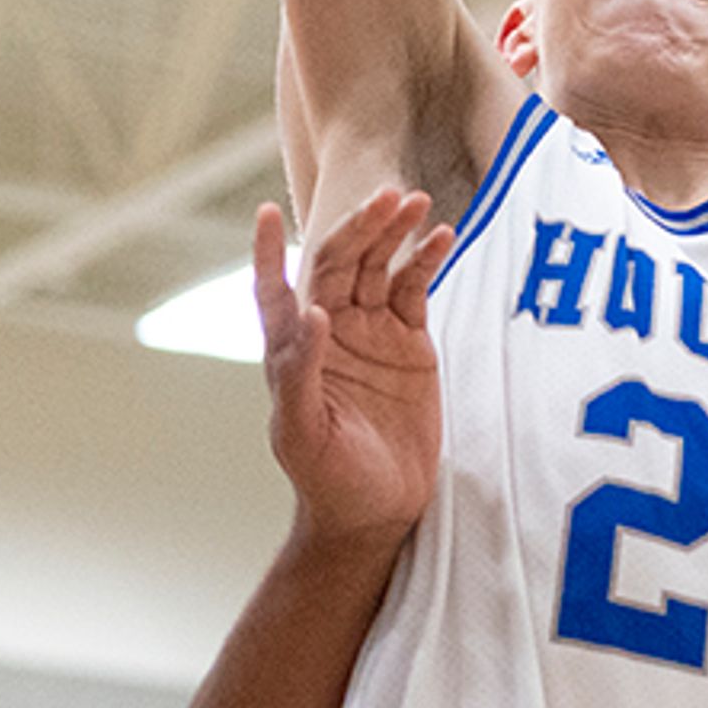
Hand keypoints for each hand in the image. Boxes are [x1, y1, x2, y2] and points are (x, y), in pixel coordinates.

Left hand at [259, 186, 448, 549]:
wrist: (377, 510)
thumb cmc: (328, 478)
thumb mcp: (305, 433)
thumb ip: (300, 374)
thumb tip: (312, 313)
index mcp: (292, 349)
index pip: (274, 289)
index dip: (266, 253)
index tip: (264, 214)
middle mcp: (329, 330)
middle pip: (339, 263)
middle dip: (360, 227)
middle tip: (387, 197)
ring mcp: (370, 332)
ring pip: (378, 266)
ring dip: (394, 232)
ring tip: (415, 201)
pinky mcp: (408, 342)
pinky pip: (415, 288)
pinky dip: (428, 259)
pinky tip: (443, 235)